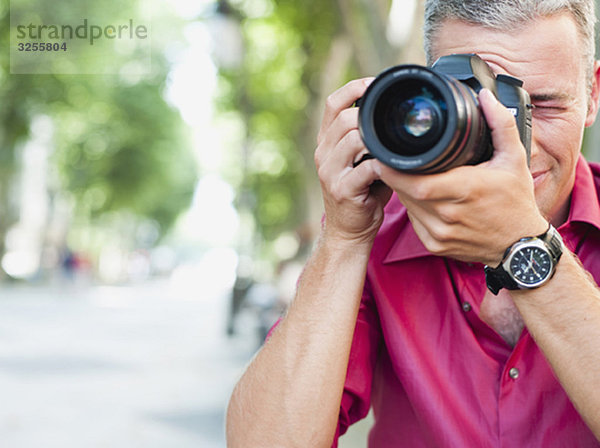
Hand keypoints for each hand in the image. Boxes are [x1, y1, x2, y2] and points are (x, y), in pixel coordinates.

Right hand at [315, 78, 391, 245]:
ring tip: (393, 146)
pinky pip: (365, 169)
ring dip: (377, 140)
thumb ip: (371, 139)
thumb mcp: (361, 160)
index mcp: (326, 142)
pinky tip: (392, 168)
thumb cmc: (362, 194)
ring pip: (352, 139)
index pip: (332, 103)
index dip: (354, 88)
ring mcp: (329, 172)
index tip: (376, 84)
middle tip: (392, 121)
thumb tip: (398, 115)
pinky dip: (383, 165)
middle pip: (343, 119)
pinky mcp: (341, 190)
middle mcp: (322, 153)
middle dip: (369, 115)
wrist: (349, 232)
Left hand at [378, 89, 547, 264]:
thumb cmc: (516, 201)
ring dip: (405, 191)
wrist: (520, 248)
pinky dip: (414, 208)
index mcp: (466, 190)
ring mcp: (440, 234)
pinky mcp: (435, 246)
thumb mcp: (514, 159)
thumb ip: (500, 124)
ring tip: (411, 176)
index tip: (385, 157)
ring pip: (407, 207)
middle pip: (406, 192)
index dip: (395, 171)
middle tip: (395, 160)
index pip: (416, 182)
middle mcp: (449, 215)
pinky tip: (423, 199)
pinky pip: (413, 222)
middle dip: (397, 175)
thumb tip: (486, 97)